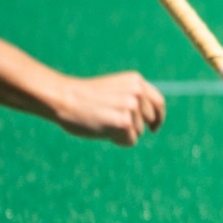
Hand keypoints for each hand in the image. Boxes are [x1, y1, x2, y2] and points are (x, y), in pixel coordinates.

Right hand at [49, 71, 165, 146]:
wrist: (63, 98)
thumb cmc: (84, 97)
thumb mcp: (115, 90)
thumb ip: (132, 98)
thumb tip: (152, 119)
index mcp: (136, 81)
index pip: (159, 102)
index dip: (159, 117)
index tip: (154, 128)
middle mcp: (138, 92)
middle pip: (149, 120)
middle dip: (134, 125)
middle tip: (109, 120)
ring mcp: (132, 107)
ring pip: (139, 132)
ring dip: (122, 132)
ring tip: (102, 120)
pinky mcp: (125, 123)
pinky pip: (130, 141)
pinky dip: (118, 140)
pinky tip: (102, 129)